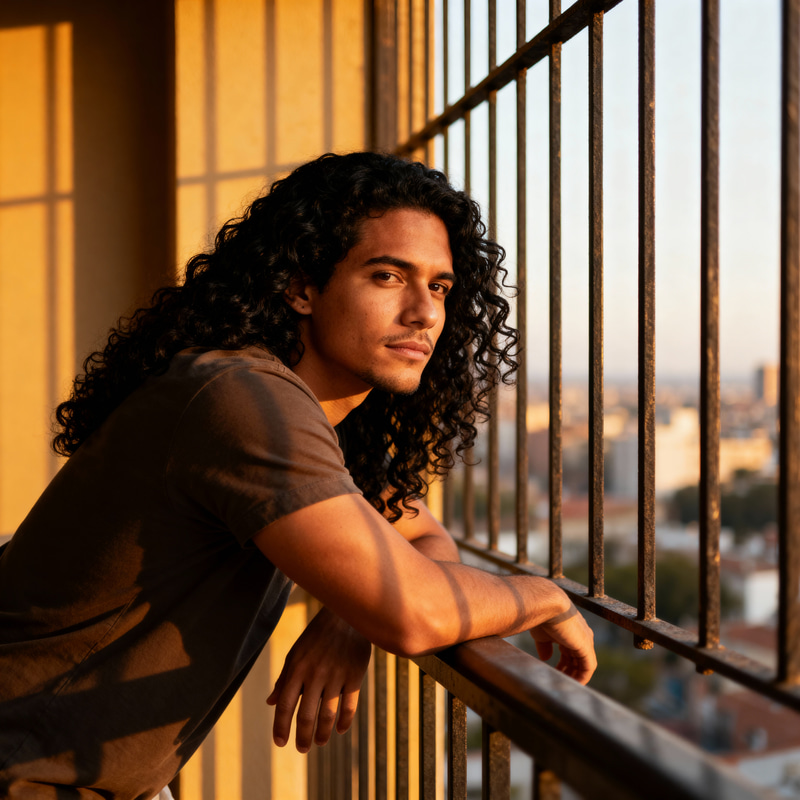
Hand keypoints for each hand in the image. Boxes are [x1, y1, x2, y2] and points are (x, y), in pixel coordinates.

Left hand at [266, 606, 371, 751]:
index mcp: (297, 668)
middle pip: (306, 715)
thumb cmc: (317, 636)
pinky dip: (345, 721)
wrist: (345, 615)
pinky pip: (349, 705)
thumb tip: (271, 702)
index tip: (280, 742)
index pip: (285, 704)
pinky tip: (340, 730)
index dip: (280, 726)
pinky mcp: (355, 675)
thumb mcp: (296, 653)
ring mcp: (336, 675)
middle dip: (302, 737)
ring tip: (319, 742)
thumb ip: (285, 678)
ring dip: (322, 733)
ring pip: (328, 714)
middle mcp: (315, 674)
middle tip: (302, 749)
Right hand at [529, 603, 596, 684]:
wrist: (546, 604)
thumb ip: (545, 646)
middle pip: (577, 658)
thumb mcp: (542, 633)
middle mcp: (581, 634)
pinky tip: (574, 684)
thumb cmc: (541, 615)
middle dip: (569, 671)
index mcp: (570, 629)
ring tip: (565, 685)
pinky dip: (582, 677)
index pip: (570, 650)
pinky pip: (588, 667)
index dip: (563, 663)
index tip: (555, 672)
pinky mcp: (587, 646)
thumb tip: (546, 658)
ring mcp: (585, 640)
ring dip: (575, 676)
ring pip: (584, 664)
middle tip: (560, 681)